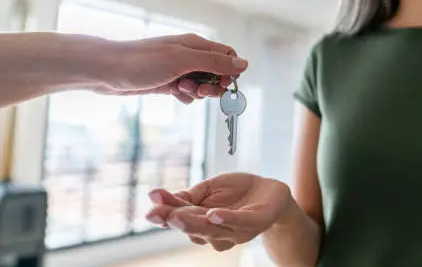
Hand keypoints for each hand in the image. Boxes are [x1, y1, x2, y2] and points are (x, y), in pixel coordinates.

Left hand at [93, 33, 247, 103]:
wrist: (106, 70)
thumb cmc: (142, 62)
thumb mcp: (182, 61)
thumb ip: (214, 62)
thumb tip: (244, 64)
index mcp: (196, 44)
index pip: (227, 55)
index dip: (230, 72)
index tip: (221, 84)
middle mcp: (189, 55)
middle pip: (217, 72)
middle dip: (213, 85)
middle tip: (198, 91)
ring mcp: (178, 69)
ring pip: (202, 84)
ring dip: (197, 92)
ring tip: (180, 90)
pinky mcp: (167, 82)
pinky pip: (187, 92)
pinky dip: (185, 96)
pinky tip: (174, 96)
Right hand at [145, 173, 290, 251]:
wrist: (271, 192)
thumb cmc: (237, 192)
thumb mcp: (208, 189)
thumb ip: (186, 197)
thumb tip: (156, 196)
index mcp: (203, 223)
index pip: (181, 218)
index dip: (165, 214)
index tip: (150, 207)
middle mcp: (217, 232)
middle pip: (193, 227)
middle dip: (174, 220)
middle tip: (157, 213)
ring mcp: (236, 230)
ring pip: (212, 229)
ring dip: (195, 222)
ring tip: (178, 215)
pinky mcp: (255, 222)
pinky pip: (240, 223)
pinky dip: (227, 219)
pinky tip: (214, 214)